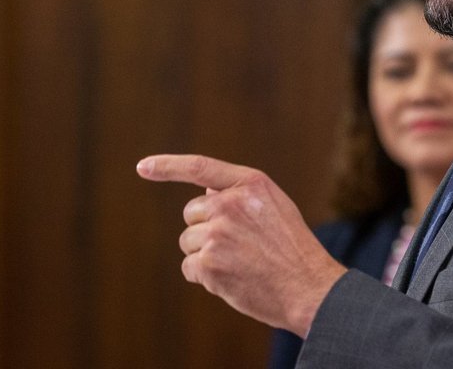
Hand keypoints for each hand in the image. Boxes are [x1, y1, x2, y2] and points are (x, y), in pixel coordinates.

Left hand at [137, 154, 346, 336]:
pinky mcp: (208, 263)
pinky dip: (205, 277)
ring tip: (241, 264)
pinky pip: (189, 268)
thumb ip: (242, 195)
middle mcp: (231, 203)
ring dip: (206, 255)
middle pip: (192, 214)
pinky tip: (233, 279)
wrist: (309, 287)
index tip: (143, 167)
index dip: (167, 166)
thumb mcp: (275, 207)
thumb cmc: (293, 249)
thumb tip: (204, 192)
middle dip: (206, 230)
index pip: (200, 167)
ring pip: (189, 242)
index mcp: (251, 183)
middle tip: (240, 247)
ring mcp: (217, 232)